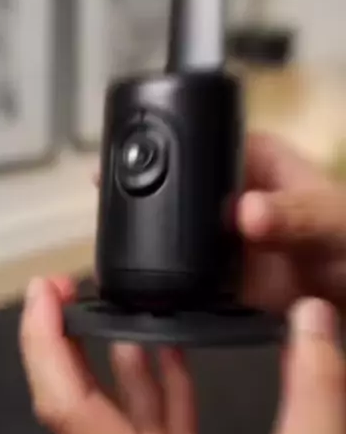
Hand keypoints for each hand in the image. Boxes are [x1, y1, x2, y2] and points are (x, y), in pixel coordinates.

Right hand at [95, 132, 345, 313]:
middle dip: (146, 200)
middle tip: (109, 208)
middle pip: (176, 190)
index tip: (124, 162)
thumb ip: (293, 213)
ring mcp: (227, 239)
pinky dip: (171, 286)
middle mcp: (233, 195)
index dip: (161, 150)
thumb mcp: (331, 219)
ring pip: (175, 236)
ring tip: (125, 254)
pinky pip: (188, 279)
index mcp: (256, 160)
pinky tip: (154, 291)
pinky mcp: (226, 280)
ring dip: (154, 247)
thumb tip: (244, 211)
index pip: (199, 142)